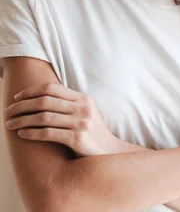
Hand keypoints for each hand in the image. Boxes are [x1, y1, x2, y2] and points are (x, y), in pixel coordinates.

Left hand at [4, 82, 120, 156]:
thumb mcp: (86, 112)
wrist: (109, 151)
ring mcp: (81, 123)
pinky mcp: (77, 139)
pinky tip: (22, 134)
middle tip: (8, 112)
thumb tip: (41, 96)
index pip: (52, 88)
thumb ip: (69, 103)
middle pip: (44, 101)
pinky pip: (48, 133)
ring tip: (10, 124)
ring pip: (43, 117)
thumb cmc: (92, 132)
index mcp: (84, 99)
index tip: (17, 97)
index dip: (31, 91)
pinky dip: (31, 133)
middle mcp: (83, 108)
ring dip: (22, 120)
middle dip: (21, 106)